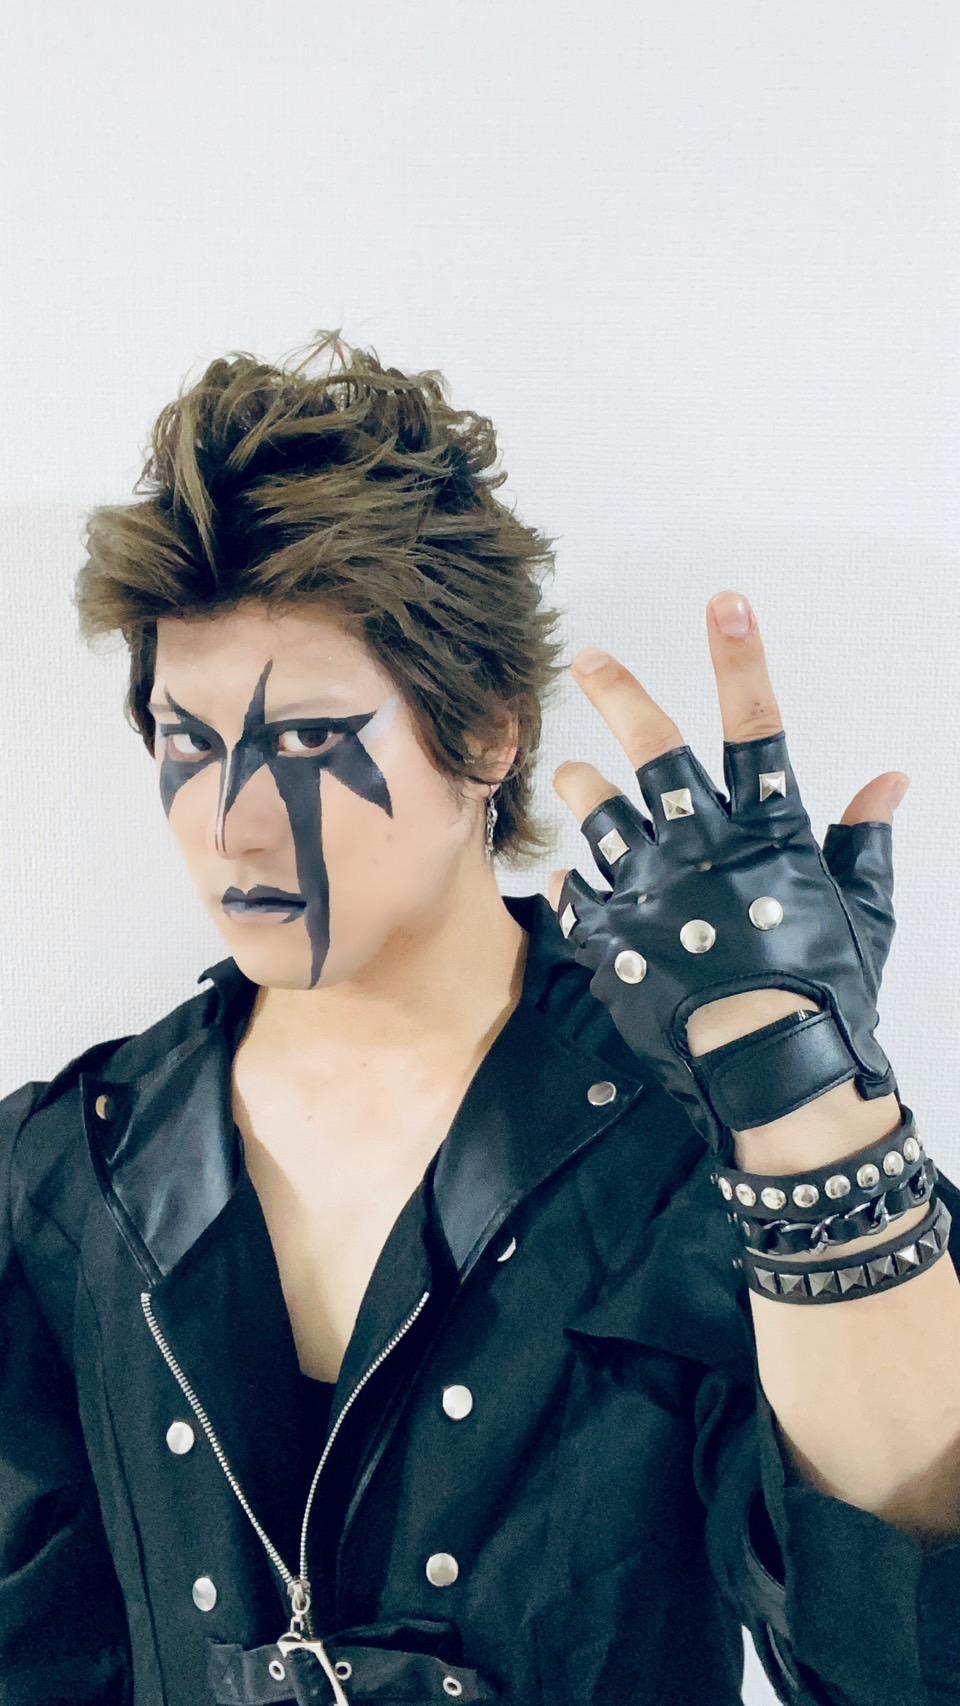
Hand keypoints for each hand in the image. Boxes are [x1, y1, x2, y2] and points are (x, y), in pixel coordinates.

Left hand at [545, 591, 909, 1159]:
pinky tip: (580, 873)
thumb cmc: (830, 999)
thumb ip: (866, 842)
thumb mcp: (863, 914)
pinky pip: (582, 890)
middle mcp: (704, 848)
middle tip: (590, 658)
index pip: (758, 727)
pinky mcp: (613, 937)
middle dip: (622, 695)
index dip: (741, 660)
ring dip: (586, 787)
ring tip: (576, 775)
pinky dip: (582, 878)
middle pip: (656, 752)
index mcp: (769, 835)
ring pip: (602, 812)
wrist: (775, 1083)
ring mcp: (651, 891)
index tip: (724, 603)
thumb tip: (887, 782)